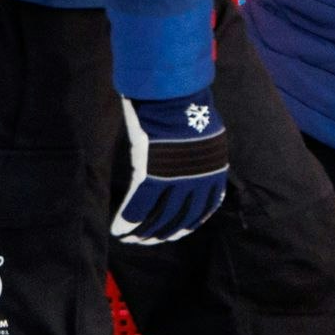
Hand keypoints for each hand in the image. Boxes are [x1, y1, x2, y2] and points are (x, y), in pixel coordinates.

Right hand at [114, 92, 229, 243]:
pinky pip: (138, 206)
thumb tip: (188, 168)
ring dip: (143, 233)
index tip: (175, 233)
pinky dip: (128, 221)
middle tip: (147, 242)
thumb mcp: (205, 136)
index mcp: (214, 172)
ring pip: (158, 217)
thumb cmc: (185, 107)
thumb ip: (198, 158)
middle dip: (163, 234)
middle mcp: (198, 180)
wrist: (173, 92)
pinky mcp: (152, 174)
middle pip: (180, 218)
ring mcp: (175, 179)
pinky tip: (120, 230)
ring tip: (132, 239)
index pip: (203, 210)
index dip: (187, 225)